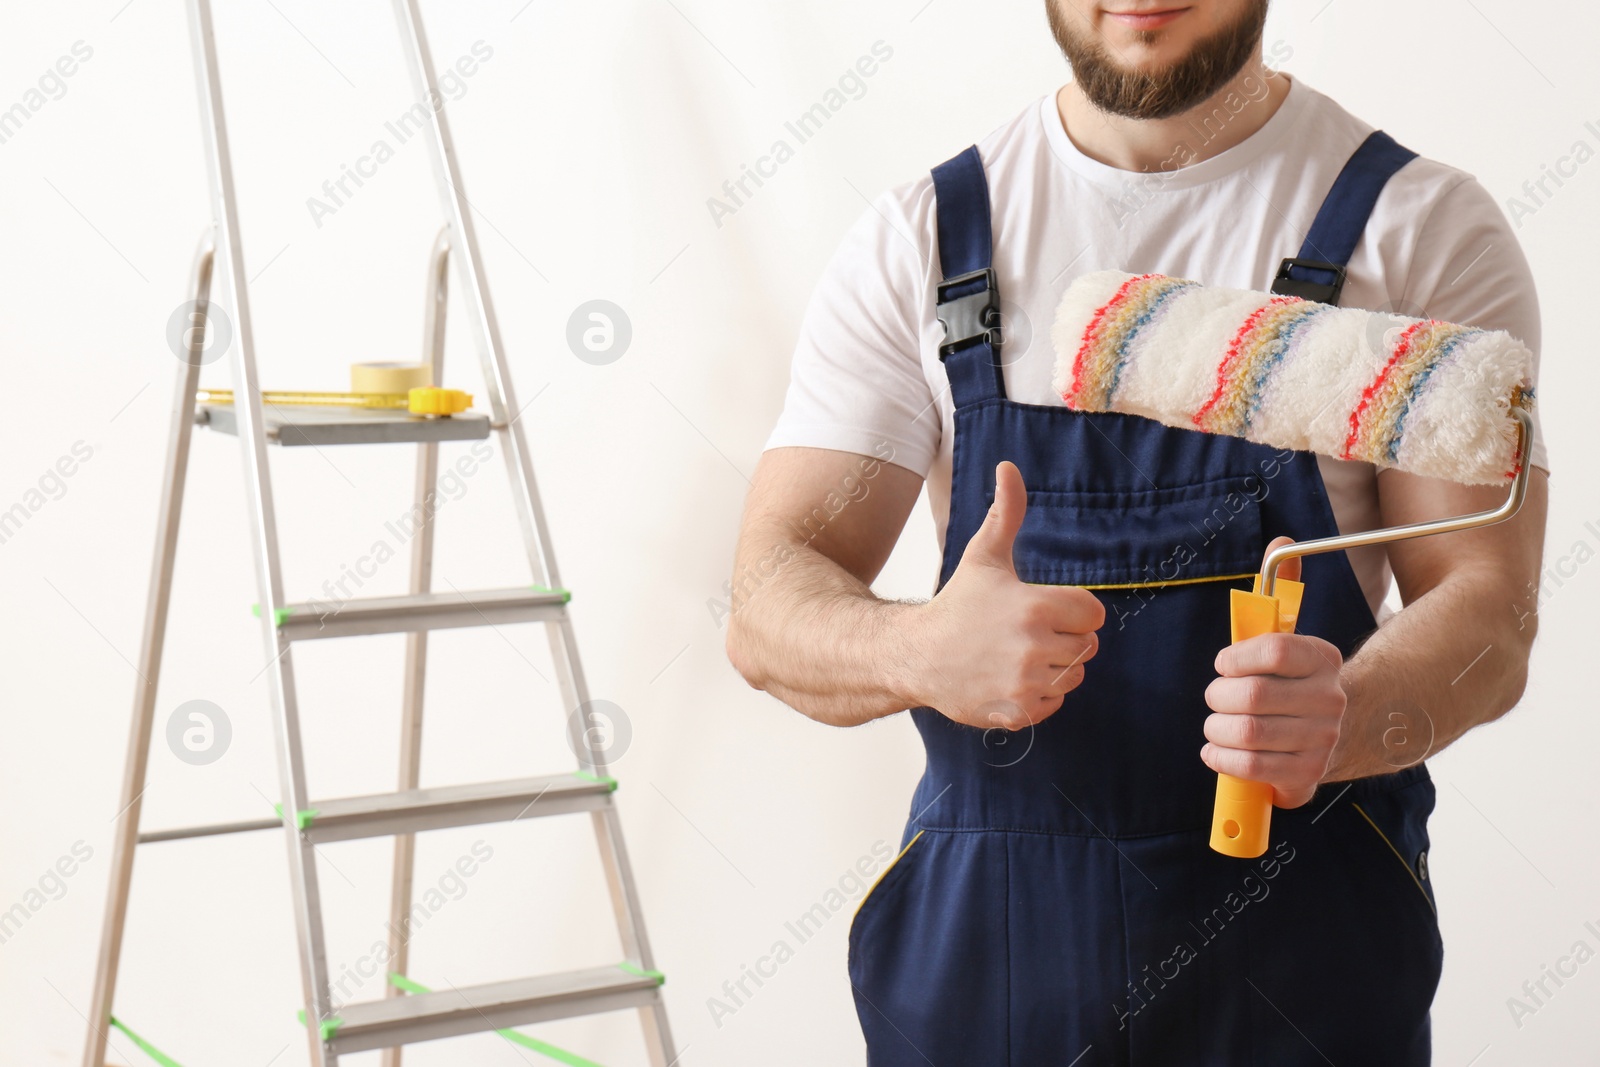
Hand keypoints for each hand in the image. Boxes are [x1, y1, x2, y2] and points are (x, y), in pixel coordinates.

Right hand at [912, 461, 1103, 730]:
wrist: (916, 655)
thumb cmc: (957, 604)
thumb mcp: (984, 557)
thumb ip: (1006, 514)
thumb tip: (1009, 467)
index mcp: (1034, 606)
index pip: (1093, 614)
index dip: (1071, 610)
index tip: (1042, 609)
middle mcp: (1034, 646)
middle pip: (1087, 646)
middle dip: (1062, 639)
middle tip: (1024, 634)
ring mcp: (1025, 683)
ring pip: (1073, 676)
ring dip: (1054, 668)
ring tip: (1018, 656)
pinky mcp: (1018, 712)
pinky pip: (1055, 704)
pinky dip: (1039, 695)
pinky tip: (1010, 679)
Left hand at [1200, 538, 1346, 807]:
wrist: (1336, 733)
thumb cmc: (1292, 680)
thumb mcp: (1287, 635)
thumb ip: (1279, 590)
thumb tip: (1279, 541)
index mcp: (1322, 658)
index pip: (1273, 651)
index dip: (1235, 658)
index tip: (1223, 664)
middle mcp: (1330, 699)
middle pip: (1254, 697)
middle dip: (1218, 698)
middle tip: (1214, 698)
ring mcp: (1323, 740)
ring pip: (1250, 734)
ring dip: (1217, 729)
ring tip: (1215, 725)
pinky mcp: (1308, 776)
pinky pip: (1252, 768)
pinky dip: (1222, 759)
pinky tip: (1217, 750)